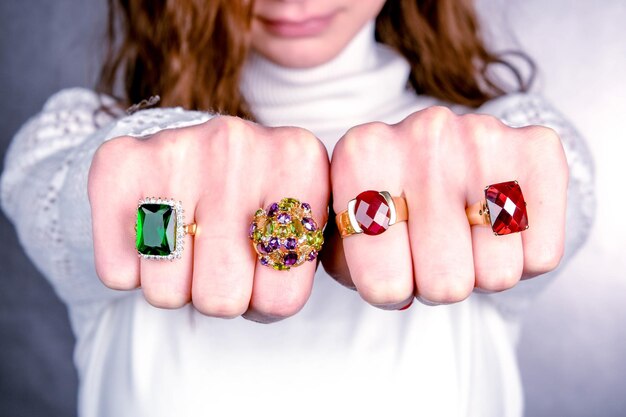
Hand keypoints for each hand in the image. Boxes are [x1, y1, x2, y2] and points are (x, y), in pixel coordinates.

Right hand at [88, 116, 329, 322]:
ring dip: (175, 284)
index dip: (266, 298)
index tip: (261, 268)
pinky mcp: (120, 163)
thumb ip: (327, 253)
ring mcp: (179, 148)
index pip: (281, 300)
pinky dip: (129, 269)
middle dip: (219, 294)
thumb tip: (381, 294)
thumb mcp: (302, 217)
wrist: (181, 152)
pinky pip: (118, 272)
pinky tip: (148, 235)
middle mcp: (241, 144)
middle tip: (218, 259)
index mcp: (301, 160)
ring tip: (186, 243)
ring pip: (167, 293)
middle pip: (223, 301)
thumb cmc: (250, 201)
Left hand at [322, 106, 567, 307]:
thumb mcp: (345, 228)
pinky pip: (541, 255)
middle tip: (430, 250)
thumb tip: (390, 294)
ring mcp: (484, 137)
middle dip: (436, 283)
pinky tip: (497, 224)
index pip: (384, 285)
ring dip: (480, 270)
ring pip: (498, 275)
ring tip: (462, 233)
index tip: (388, 264)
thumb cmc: (385, 200)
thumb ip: (337, 262)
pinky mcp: (537, 149)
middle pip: (445, 286)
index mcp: (362, 155)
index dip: (388, 291)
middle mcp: (424, 135)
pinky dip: (521, 256)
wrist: (435, 148)